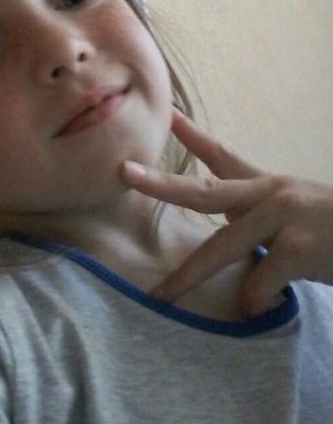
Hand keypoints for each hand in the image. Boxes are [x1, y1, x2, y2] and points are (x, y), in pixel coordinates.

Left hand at [120, 109, 332, 316]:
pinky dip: (255, 302)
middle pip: (204, 189)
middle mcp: (272, 193)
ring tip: (163, 296)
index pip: (223, 155)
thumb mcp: (299, 211)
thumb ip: (260, 217)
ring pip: (221, 246)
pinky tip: (262, 308)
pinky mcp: (298, 246)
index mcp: (270, 186)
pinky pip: (258, 282)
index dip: (191, 135)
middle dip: (160, 183)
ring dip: (188, 275)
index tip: (164, 114)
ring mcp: (285, 217)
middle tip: (124, 172)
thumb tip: (228, 232)